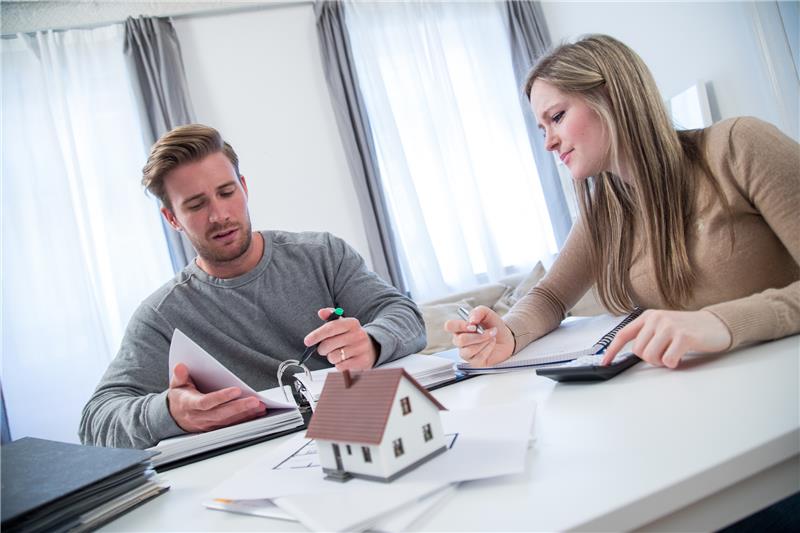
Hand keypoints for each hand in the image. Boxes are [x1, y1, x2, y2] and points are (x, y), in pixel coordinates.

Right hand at [167, 363, 265, 432]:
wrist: (174, 416)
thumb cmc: (180, 397)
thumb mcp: (176, 385)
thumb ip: (179, 375)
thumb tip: (180, 366)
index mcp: (189, 404)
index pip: (206, 402)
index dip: (221, 397)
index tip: (237, 390)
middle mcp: (199, 417)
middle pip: (221, 414)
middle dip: (239, 407)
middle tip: (256, 401)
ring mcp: (207, 424)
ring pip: (228, 421)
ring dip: (246, 414)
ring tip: (261, 406)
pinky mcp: (215, 428)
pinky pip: (231, 425)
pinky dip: (245, 420)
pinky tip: (257, 413)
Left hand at [303, 308, 377, 370]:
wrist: (373, 348)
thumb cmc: (352, 336)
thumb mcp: (343, 324)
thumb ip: (331, 317)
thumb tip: (321, 312)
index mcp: (352, 323)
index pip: (330, 328)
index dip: (316, 335)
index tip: (307, 341)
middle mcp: (358, 334)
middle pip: (328, 344)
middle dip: (322, 349)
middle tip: (325, 349)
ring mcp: (361, 348)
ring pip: (333, 356)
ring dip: (331, 357)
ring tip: (337, 354)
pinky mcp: (361, 361)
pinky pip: (340, 366)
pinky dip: (338, 364)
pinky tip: (344, 360)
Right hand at [443, 305, 514, 366]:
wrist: (506, 338)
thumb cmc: (493, 326)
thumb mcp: (487, 314)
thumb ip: (478, 311)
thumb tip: (471, 320)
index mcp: (459, 328)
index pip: (449, 326)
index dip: (460, 326)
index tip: (473, 325)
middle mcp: (460, 342)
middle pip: (460, 340)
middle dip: (478, 336)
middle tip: (488, 332)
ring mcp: (466, 353)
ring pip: (469, 350)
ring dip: (484, 342)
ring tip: (491, 337)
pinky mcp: (475, 363)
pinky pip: (478, 358)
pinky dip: (488, 349)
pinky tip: (491, 345)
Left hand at [602, 309, 731, 368]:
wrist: (716, 324)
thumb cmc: (688, 329)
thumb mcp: (662, 326)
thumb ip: (647, 335)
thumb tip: (631, 353)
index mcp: (648, 316)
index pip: (623, 334)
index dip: (611, 350)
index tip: (604, 362)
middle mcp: (656, 318)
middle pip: (638, 351)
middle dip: (649, 359)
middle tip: (664, 354)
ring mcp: (669, 326)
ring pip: (650, 357)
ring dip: (661, 362)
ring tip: (672, 354)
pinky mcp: (683, 336)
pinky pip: (667, 360)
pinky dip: (673, 363)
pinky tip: (681, 356)